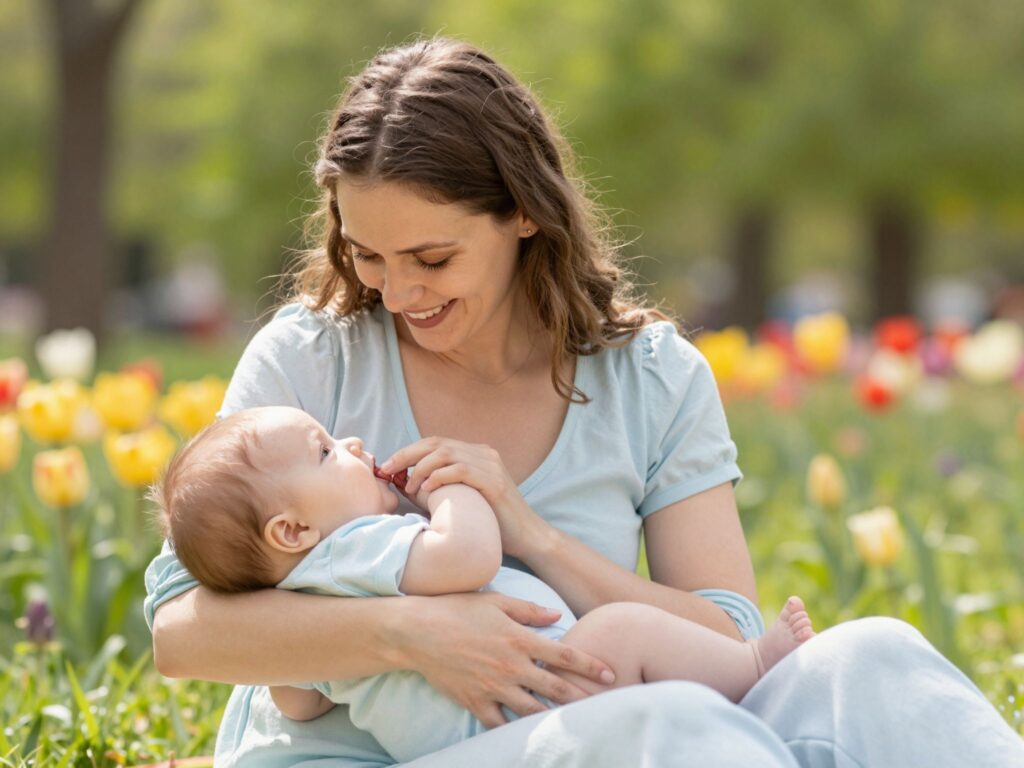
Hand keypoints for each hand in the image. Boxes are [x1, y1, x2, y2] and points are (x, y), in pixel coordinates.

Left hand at [381, 437, 540, 557]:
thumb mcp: (460, 498)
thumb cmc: (490, 522)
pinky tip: (425, 489)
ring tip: (408, 486)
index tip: (388, 466)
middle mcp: (484, 453)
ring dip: (421, 468)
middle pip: (437, 443)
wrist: (526, 537)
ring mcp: (491, 465)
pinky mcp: (494, 481)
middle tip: (388, 470)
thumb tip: (403, 482)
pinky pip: (460, 470)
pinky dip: (439, 477)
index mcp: (476, 453)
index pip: (435, 442)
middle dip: (407, 455)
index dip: (408, 451)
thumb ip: (437, 487)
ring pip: (446, 453)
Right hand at [397, 592, 614, 727]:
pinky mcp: (475, 702)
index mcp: (518, 639)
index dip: (590, 665)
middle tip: (605, 705)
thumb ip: (529, 610)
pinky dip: (515, 730)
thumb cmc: (457, 609)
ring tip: (575, 724)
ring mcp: (492, 687)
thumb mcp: (496, 601)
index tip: (610, 674)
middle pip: (555, 688)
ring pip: (533, 710)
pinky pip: (500, 724)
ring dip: (555, 718)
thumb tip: (557, 615)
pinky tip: (530, 735)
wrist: (417, 631)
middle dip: (582, 698)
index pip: (564, 655)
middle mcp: (510, 666)